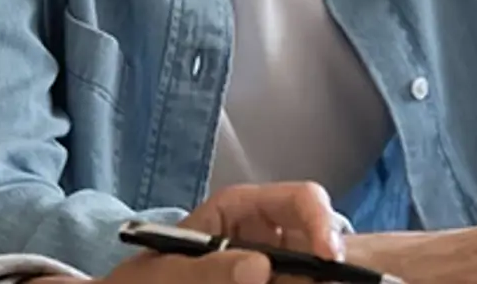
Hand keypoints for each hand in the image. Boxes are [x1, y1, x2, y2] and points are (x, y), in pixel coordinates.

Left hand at [82, 182, 343, 283]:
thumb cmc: (142, 283)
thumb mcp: (166, 275)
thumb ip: (207, 270)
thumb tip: (260, 266)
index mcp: (242, 211)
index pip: (300, 200)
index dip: (321, 222)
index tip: (330, 259)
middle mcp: (265, 236)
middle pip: (320, 242)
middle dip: (330, 266)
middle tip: (333, 282)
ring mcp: (271, 266)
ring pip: (313, 271)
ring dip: (316, 278)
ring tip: (309, 283)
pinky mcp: (271, 281)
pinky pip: (299, 281)